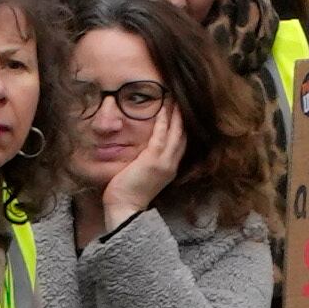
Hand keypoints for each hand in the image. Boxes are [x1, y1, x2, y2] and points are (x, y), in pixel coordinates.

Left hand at [97, 101, 186, 230]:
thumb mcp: (144, 176)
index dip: (183, 126)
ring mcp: (165, 161)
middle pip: (183, 134)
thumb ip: (148, 162)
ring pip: (175, 132)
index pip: (181, 142)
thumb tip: (141, 150)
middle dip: (184, 117)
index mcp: (170, 167)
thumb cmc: (129, 195)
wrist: (125, 208)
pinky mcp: (153, 160)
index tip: (183, 111)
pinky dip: (163, 121)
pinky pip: (161, 136)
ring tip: (175, 99)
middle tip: (183, 99)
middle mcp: (172, 163)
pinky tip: (163, 110)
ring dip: (175, 114)